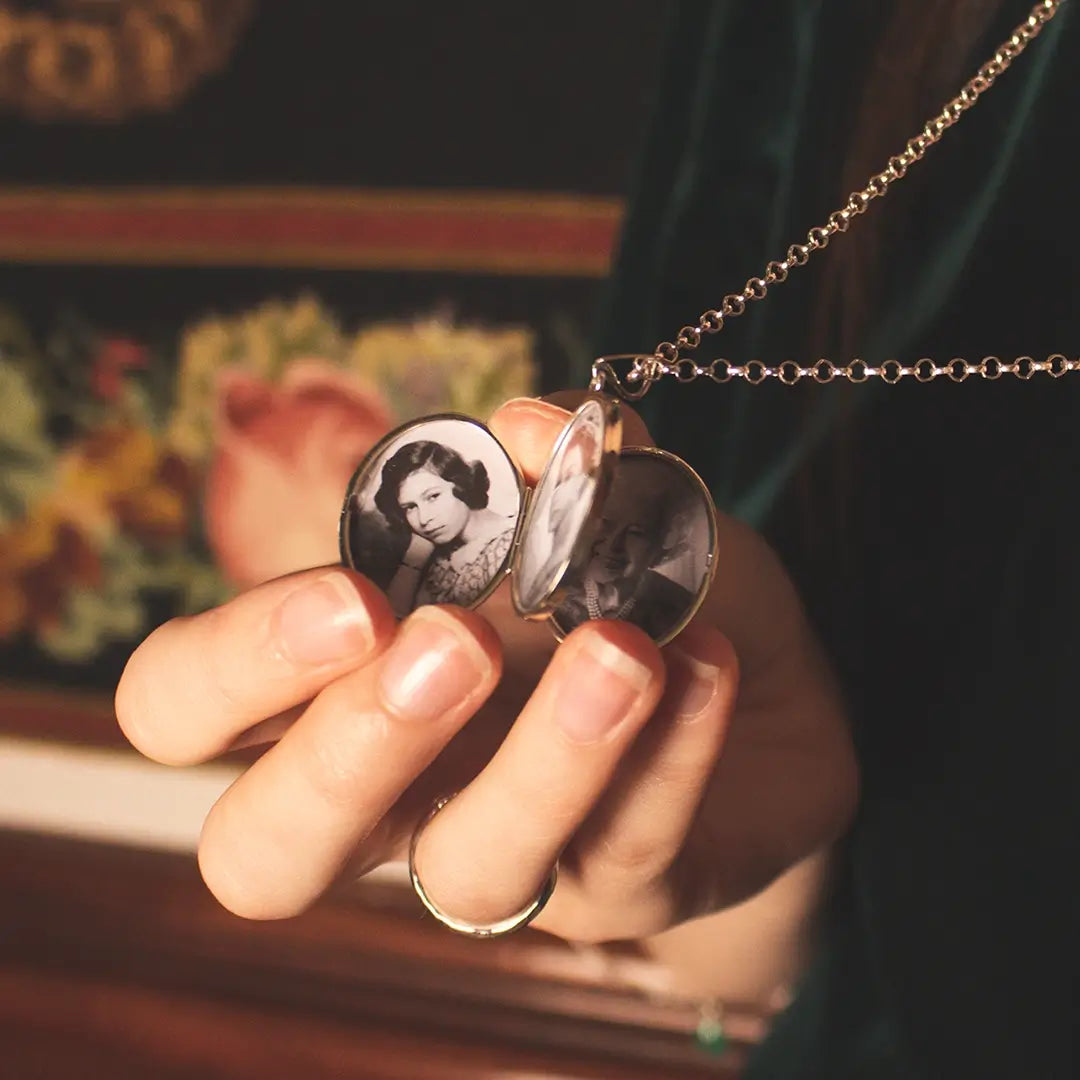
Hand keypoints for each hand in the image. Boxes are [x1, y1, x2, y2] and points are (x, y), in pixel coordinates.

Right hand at [115, 396, 856, 942]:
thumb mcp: (593, 514)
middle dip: (341, 752)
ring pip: (465, 875)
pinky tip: (709, 664)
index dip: (234, 663)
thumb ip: (550, 472)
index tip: (355, 596)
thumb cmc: (636, 594)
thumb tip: (522, 424)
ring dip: (542, 759)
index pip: (186, 707)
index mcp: (336, 688)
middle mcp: (394, 795)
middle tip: (451, 644)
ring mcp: (506, 859)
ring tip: (622, 652)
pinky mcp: (624, 892)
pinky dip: (672, 749)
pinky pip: (631, 849)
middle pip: (261, 854)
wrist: (761, 694)